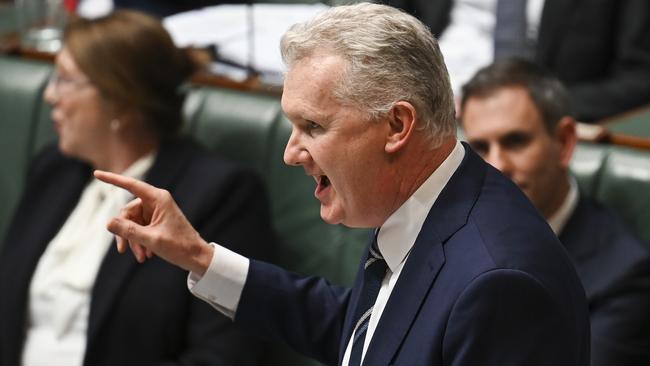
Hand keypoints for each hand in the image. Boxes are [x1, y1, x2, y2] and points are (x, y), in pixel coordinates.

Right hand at [94, 170, 213, 274]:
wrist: (196, 257)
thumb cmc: (179, 246)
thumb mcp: (151, 240)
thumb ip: (129, 231)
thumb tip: (108, 223)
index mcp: (158, 198)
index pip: (131, 185)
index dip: (112, 179)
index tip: (96, 174)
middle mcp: (156, 201)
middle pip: (127, 212)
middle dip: (125, 232)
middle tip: (122, 250)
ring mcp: (156, 211)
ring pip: (132, 223)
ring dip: (133, 240)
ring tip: (141, 257)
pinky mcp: (156, 221)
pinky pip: (139, 228)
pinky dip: (139, 241)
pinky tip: (146, 254)